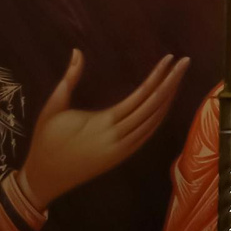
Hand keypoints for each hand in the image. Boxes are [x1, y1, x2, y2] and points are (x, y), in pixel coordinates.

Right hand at [20, 51, 188, 209]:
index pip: (141, 95)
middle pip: (155, 105)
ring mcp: (125, 148)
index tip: (170, 59)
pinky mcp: (124, 155)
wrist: (45, 178)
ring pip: (156, 120)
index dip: (158, 76)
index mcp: (105, 122)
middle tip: (185, 61)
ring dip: (169, 98)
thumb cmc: (46, 141)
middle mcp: (121, 136)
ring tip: (178, 76)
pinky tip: (166, 102)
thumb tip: (77, 51)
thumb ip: (68, 79)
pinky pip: (149, 132)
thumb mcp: (53, 108)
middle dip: (172, 82)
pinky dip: (160, 115)